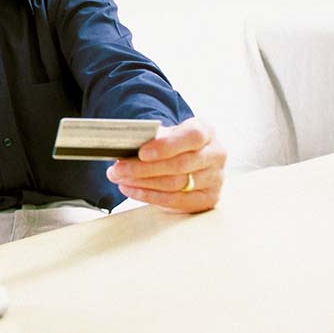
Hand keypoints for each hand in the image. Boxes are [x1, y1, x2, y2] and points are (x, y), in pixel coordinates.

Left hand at [106, 117, 225, 211]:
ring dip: (142, 183)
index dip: (166, 146)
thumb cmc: (173, 145)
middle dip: (143, 168)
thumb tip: (124, 145)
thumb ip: (151, 138)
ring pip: (175, 184)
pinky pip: (176, 200)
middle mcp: (216, 154)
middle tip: (117, 169)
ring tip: (119, 178)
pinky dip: (149, 196)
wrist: (188, 159)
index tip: (141, 153)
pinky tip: (131, 190)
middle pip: (179, 165)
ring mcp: (215, 178)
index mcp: (206, 132)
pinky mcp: (208, 198)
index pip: (191, 137)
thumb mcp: (165, 135)